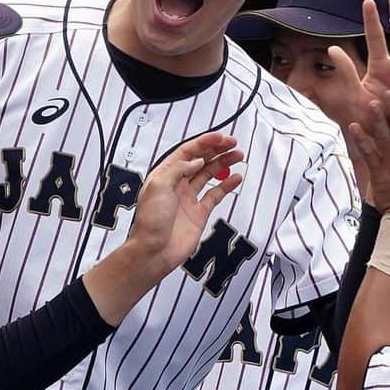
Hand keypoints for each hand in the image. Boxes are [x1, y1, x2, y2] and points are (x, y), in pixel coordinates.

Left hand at [126, 133, 243, 275]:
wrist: (155, 251)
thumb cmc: (150, 222)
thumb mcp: (159, 187)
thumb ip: (178, 170)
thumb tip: (196, 161)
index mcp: (165, 175)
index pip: (187, 153)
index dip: (205, 143)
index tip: (221, 138)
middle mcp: (178, 184)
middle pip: (200, 161)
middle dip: (217, 150)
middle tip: (233, 143)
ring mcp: (189, 198)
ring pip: (210, 174)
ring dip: (224, 164)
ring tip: (238, 156)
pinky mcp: (199, 212)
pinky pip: (215, 195)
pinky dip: (227, 186)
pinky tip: (236, 178)